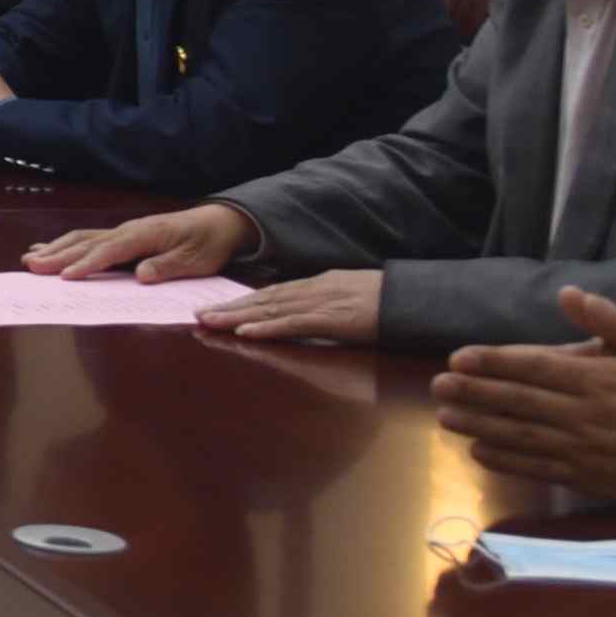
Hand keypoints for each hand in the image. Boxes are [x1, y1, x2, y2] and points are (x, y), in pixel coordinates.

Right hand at [32, 203, 254, 282]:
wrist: (218, 222)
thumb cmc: (207, 243)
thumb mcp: (196, 260)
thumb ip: (168, 266)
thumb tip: (140, 275)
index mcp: (145, 235)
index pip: (110, 251)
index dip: (87, 264)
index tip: (65, 277)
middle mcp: (128, 230)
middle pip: (87, 242)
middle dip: (59, 255)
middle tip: (32, 266)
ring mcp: (123, 231)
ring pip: (83, 238)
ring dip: (56, 248)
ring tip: (30, 258)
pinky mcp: (123, 236)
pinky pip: (89, 239)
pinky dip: (66, 244)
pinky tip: (49, 248)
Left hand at [204, 269, 385, 344]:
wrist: (416, 298)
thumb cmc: (390, 301)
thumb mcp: (353, 296)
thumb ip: (330, 301)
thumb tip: (310, 311)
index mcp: (319, 284)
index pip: (274, 292)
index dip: (245, 300)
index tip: (219, 306)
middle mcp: (314, 289)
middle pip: (264, 299)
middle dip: (230, 307)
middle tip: (198, 314)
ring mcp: (322, 303)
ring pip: (271, 309)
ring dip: (237, 317)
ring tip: (209, 322)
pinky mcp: (333, 320)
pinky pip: (294, 324)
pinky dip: (267, 327)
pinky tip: (245, 332)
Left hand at [435, 290, 615, 508]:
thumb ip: (615, 320)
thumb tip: (569, 294)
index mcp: (599, 378)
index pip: (532, 366)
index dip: (491, 362)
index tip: (458, 357)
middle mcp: (583, 414)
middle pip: (516, 401)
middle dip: (472, 393)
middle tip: (437, 386)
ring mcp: (584, 449)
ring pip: (519, 435)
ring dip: (479, 425)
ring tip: (445, 416)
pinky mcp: (589, 477)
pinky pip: (539, 469)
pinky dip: (506, 461)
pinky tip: (480, 452)